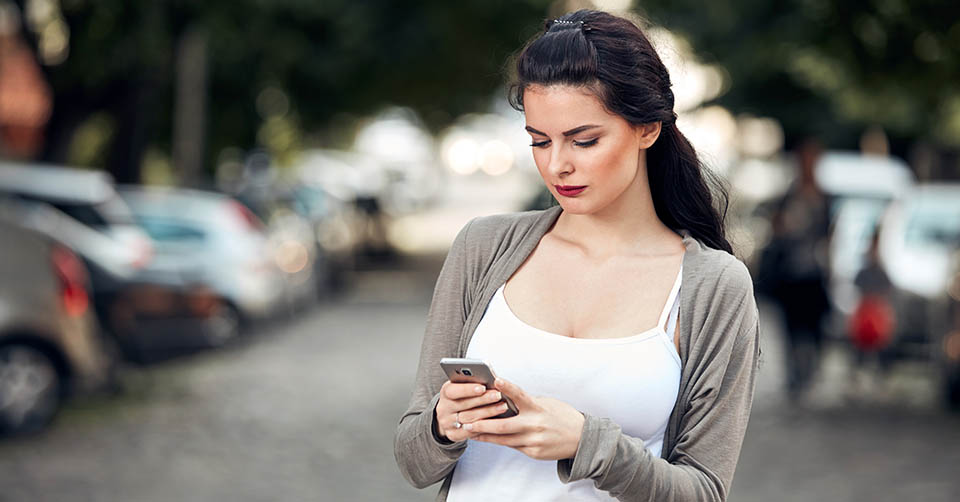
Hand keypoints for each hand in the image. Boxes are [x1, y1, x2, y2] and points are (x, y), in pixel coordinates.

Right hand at [434, 380, 512, 442]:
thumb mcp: (463, 386)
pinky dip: (485, 427)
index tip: (482, 387)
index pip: (453, 391)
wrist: (450, 416)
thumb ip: (473, 383)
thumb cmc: (463, 396)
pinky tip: (497, 421)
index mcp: (445, 392)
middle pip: (463, 405)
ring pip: (469, 419)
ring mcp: (447, 423)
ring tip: (503, 406)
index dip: (467, 389)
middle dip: (483, 400)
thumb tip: (491, 379)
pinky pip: (470, 433)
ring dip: (488, 413)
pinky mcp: (453, 435)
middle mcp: (443, 408)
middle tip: (498, 395)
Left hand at [465, 378, 584, 460]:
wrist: (582, 439)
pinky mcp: (533, 453)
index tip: (495, 380)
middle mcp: (535, 425)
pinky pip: (512, 446)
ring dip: (484, 436)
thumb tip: (506, 396)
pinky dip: (499, 442)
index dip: (507, 388)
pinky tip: (486, 439)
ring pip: (504, 439)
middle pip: (504, 426)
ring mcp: (534, 441)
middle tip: (465, 421)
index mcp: (538, 408)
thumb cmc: (562, 416)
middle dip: (482, 424)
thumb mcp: (546, 403)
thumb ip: (527, 402)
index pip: (520, 395)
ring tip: (469, 431)